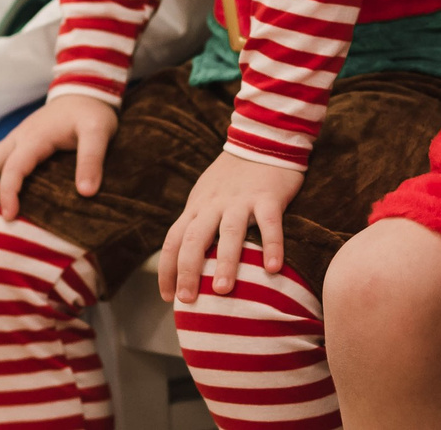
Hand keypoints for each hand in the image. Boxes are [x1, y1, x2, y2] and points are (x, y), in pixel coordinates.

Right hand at [0, 93, 117, 221]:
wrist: (84, 90)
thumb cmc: (92, 113)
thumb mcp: (99, 132)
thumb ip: (92, 159)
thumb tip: (86, 193)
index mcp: (35, 136)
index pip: (14, 166)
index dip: (8, 191)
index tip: (8, 216)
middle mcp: (18, 137)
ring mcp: (14, 140)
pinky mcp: (15, 143)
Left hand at [160, 151, 302, 303]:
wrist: (261, 140)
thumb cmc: (231, 177)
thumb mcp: (206, 196)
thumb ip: (197, 223)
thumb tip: (186, 264)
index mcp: (197, 207)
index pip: (173, 240)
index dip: (167, 269)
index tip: (167, 296)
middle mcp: (214, 205)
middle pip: (194, 238)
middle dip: (188, 270)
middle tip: (187, 300)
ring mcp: (241, 200)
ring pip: (229, 231)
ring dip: (225, 261)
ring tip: (223, 290)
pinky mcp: (268, 196)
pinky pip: (270, 223)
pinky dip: (271, 245)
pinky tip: (273, 269)